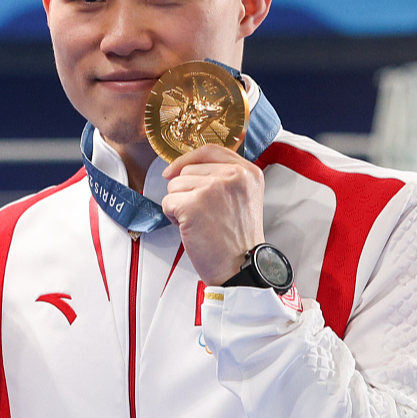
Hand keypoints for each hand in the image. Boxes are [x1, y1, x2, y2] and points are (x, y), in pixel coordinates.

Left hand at [160, 144, 265, 285]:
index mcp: (248, 172)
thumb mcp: (244, 197)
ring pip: (175, 185)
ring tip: (199, 222)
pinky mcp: (194, 204)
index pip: (210, 150)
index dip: (187, 160)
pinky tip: (191, 229)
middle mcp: (233, 176)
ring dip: (179, 205)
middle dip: (185, 192)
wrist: (241, 267)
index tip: (173, 171)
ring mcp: (213, 188)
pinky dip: (172, 217)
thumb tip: (187, 166)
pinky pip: (167, 202)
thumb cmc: (238, 240)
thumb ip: (225, 177)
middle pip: (187, 170)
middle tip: (202, 214)